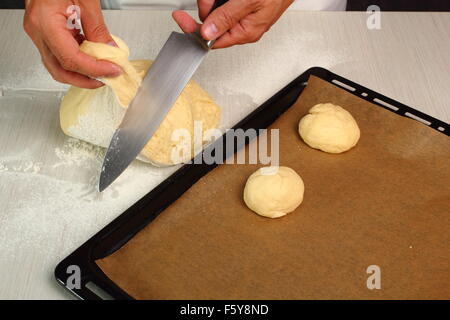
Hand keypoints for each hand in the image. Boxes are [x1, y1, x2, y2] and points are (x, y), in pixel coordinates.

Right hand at [23, 0, 121, 88]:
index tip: (112, 71)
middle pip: (60, 70)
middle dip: (85, 80)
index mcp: (45, 22)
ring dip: (81, 73)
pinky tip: (92, 57)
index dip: (94, 70)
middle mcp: (37, 30)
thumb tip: (110, 51)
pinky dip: (76, 60)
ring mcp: (38, 31)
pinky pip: (58, 53)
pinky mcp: (43, 30)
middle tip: (107, 79)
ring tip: (102, 71)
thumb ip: (98, 28)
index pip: (71, 59)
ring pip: (57, 65)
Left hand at [172, 0, 293, 48]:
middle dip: (206, 5)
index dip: (194, 29)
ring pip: (216, 9)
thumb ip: (227, 18)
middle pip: (211, 21)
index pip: (212, 39)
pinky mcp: (243, 5)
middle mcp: (243, 27)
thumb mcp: (249, 3)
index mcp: (245, 32)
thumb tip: (207, 34)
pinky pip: (224, 4)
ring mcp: (243, 15)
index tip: (180, 19)